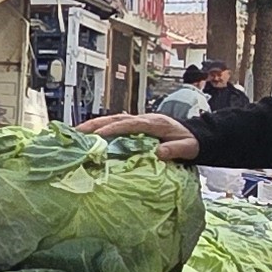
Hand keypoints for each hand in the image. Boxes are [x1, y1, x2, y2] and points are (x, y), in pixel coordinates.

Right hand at [81, 112, 198, 162]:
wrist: (195, 136)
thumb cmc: (190, 141)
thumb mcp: (188, 147)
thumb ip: (175, 150)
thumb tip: (158, 153)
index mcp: (155, 123)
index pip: (131, 123)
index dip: (114, 129)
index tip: (99, 135)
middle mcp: (144, 119)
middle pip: (116, 118)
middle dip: (96, 124)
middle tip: (78, 131)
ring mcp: (138, 121)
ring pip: (113, 120)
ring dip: (95, 125)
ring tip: (76, 132)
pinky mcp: (135, 127)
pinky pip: (115, 126)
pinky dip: (101, 129)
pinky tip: (89, 135)